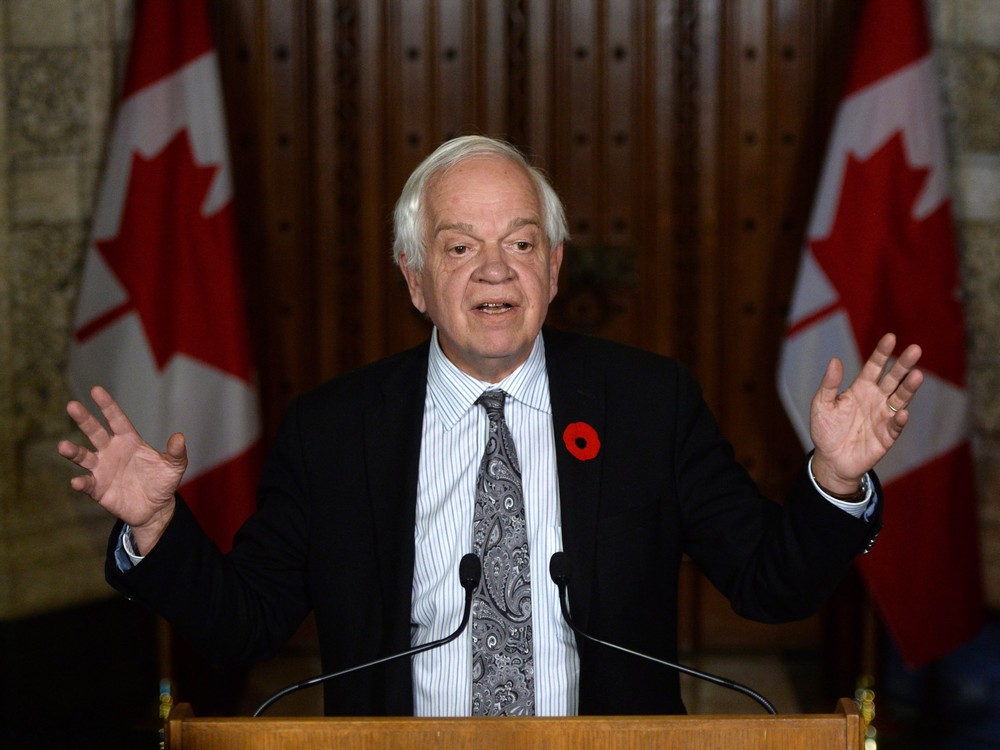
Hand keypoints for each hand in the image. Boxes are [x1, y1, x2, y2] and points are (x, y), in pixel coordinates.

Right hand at [58, 386, 185, 553]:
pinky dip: (81, 482)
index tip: (96, 390)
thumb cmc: (163, 482)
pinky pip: (87, 483)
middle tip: (72, 405)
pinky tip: (77, 481)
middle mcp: (111, 451)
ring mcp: (102, 469)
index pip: (116, 419)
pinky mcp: (98, 489)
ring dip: (73, 452)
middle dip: (84, 419)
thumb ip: (177, 452)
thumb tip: (179, 437)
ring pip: (84, 457)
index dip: (107, 406)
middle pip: (95, 432)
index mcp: (128, 440)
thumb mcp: (174, 466)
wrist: (156, 508)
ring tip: (62, 446)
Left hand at [809, 333, 922, 495]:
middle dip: (903, 364)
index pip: (874, 367)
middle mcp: (876, 399)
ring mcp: (884, 416)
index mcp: (861, 388)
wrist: (830, 459)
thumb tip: (835, 361)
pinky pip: (895, 426)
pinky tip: (902, 412)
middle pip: (893, 379)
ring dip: (909, 388)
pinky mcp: (887, 436)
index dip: (882, 353)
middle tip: (915, 349)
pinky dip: (899, 419)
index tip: (890, 337)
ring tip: (917, 375)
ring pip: (900, 399)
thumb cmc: (826, 430)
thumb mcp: (821, 404)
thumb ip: (829, 384)